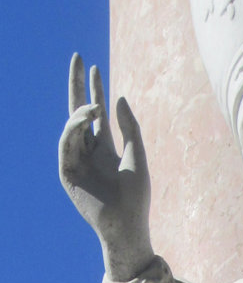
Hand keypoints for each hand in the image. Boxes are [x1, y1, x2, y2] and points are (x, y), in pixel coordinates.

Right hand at [59, 53, 153, 279]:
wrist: (127, 224)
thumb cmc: (137, 196)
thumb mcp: (137, 154)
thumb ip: (129, 127)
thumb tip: (118, 97)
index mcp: (105, 147)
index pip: (96, 113)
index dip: (95, 88)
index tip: (94, 65)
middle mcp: (89, 151)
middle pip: (79, 112)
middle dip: (77, 85)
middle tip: (78, 58)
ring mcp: (77, 161)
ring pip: (72, 127)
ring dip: (79, 112)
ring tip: (91, 105)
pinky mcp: (68, 174)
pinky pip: (65, 145)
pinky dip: (72, 130)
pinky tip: (84, 118)